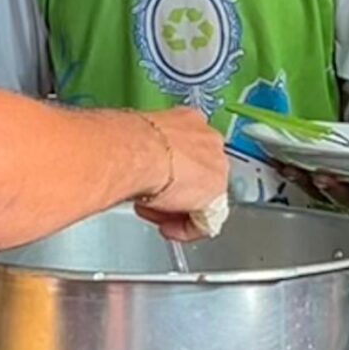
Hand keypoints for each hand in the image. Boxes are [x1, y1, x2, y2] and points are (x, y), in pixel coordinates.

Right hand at [130, 108, 231, 239]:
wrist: (140, 152)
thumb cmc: (130, 143)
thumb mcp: (137, 144)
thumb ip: (145, 154)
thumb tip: (134, 162)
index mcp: (189, 120)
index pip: (187, 150)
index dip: (169, 171)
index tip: (154, 179)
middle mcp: (208, 140)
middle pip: (197, 175)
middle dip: (174, 192)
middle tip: (152, 202)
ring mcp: (217, 166)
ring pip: (201, 197)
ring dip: (176, 210)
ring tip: (154, 213)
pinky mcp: (217, 194)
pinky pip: (204, 219)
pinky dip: (185, 229)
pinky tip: (168, 228)